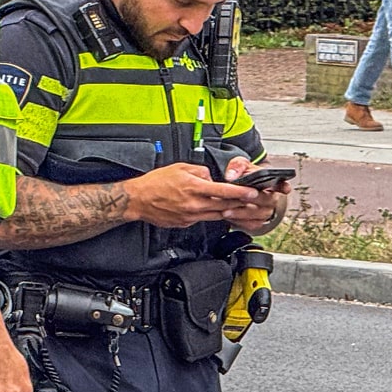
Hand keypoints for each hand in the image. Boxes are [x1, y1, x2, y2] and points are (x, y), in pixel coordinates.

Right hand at [123, 162, 258, 228]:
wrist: (139, 200)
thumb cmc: (156, 183)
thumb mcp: (179, 168)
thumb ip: (199, 171)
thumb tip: (211, 177)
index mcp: (193, 187)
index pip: (223, 191)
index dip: (240, 192)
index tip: (252, 192)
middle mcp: (194, 204)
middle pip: (224, 205)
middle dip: (241, 203)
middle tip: (253, 201)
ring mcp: (190, 216)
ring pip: (217, 215)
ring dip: (230, 211)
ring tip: (241, 207)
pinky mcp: (186, 223)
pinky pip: (204, 219)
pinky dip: (213, 215)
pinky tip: (219, 211)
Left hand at [219, 157, 289, 229]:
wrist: (236, 190)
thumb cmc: (243, 175)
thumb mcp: (240, 165)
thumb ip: (237, 166)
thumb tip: (232, 176)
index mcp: (272, 183)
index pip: (282, 184)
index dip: (285, 187)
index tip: (285, 189)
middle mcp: (272, 198)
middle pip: (267, 200)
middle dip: (254, 199)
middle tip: (240, 197)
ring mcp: (265, 212)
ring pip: (258, 215)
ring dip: (242, 213)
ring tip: (226, 210)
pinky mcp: (257, 222)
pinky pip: (251, 224)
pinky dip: (239, 221)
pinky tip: (227, 216)